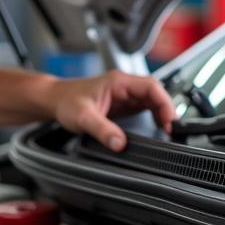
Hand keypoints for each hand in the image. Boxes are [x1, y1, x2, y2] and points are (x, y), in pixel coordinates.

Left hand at [50, 69, 174, 150]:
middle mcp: (124, 86)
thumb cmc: (66, 101)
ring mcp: (124, 94)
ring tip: (166, 130)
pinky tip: (157, 127)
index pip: (151, 86)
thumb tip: (120, 143)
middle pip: (155, 93)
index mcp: (118, 82)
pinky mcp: (122, 104)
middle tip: (170, 129)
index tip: (168, 120)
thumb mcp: (83, 117)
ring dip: (161, 113)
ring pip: (151, 100)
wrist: (55, 100)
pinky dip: (154, 116)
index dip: (164, 102)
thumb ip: (102, 129)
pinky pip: (144, 107)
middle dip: (166, 109)